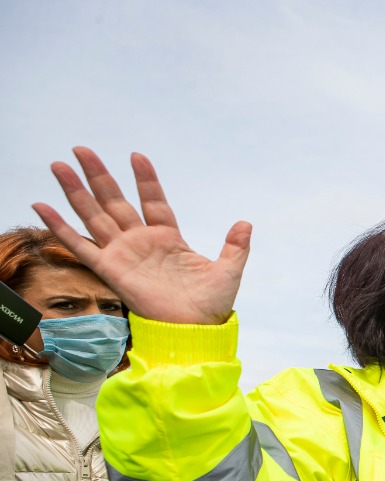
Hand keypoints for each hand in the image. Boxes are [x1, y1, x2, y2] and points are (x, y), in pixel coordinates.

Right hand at [32, 148, 249, 325]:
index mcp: (168, 238)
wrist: (195, 331)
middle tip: (81, 149)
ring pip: (94, 215)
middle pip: (115, 201)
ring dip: (75, 191)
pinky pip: (80, 245)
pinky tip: (42, 205)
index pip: (153, 200)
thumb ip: (236, 246)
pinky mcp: (110, 270)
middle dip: (98, 175)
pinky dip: (60, 226)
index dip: (145, 179)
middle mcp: (141, 242)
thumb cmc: (211, 305)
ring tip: (58, 165)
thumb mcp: (228, 271)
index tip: (136, 155)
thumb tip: (246, 223)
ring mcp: (123, 254)